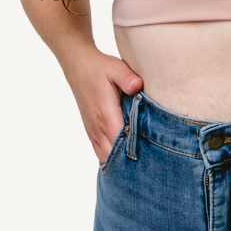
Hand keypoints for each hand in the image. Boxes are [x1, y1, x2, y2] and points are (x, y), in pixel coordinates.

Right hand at [63, 48, 143, 163]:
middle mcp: (98, 127)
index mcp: (106, 115)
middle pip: (114, 156)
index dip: (135, 152)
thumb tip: (138, 86)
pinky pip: (100, 152)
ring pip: (105, 156)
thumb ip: (128, 78)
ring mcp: (93, 131)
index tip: (151, 157)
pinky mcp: (91, 130)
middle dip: (130, 161)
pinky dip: (111, 157)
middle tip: (150, 163)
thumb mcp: (115, 68)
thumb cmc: (100, 68)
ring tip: (139, 164)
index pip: (121, 144)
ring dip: (120, 160)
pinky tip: (124, 158)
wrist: (79, 66)